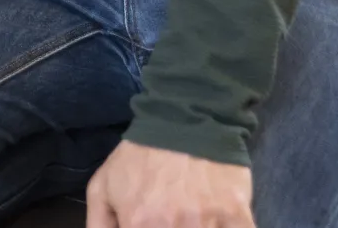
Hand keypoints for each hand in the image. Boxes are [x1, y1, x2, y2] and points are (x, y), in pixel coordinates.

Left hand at [85, 141, 252, 227]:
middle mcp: (174, 227)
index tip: (144, 224)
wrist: (185, 119)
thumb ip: (99, 225)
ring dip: (199, 227)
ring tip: (190, 213)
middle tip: (168, 219)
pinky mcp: (238, 216)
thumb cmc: (141, 156)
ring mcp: (209, 223)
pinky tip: (217, 220)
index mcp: (139, 224)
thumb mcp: (103, 186)